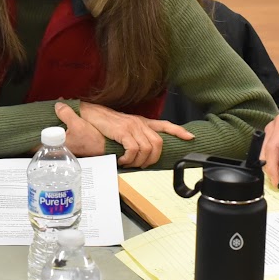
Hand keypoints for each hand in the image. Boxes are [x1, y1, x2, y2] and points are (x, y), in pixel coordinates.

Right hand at [56, 100, 192, 166]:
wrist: (88, 114)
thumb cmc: (104, 124)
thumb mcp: (124, 127)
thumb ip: (134, 135)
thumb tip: (141, 149)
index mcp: (142, 122)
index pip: (165, 124)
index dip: (179, 131)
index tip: (190, 138)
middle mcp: (140, 123)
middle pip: (158, 144)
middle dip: (152, 159)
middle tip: (140, 165)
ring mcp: (132, 126)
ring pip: (147, 149)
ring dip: (139, 161)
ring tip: (128, 163)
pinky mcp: (123, 131)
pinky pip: (134, 149)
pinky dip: (130, 159)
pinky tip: (122, 160)